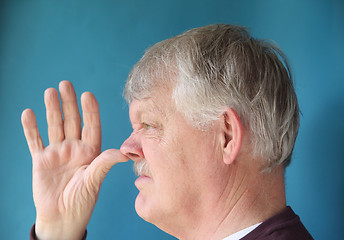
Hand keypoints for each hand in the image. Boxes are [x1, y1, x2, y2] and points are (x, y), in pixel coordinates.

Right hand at [21, 81, 128, 239]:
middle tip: (66, 84)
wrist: (62, 218)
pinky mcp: (41, 160)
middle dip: (69, 103)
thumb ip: (104, 163)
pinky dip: (31, 128)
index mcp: (91, 152)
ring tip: (50, 92)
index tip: (88, 95)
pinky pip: (35, 141)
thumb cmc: (82, 202)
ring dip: (52, 110)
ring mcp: (57, 153)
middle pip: (72, 121)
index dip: (90, 111)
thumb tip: (124, 153)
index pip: (91, 126)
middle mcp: (75, 148)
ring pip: (54, 126)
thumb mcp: (95, 181)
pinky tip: (29, 113)